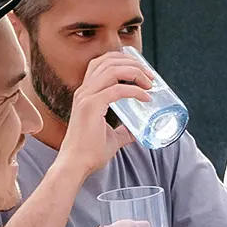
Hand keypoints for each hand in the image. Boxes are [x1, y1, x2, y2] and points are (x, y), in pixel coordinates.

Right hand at [56, 51, 153, 180]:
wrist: (76, 165)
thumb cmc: (89, 152)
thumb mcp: (111, 137)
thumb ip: (123, 131)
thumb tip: (137, 132)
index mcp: (86, 93)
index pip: (102, 63)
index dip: (123, 61)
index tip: (143, 72)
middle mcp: (84, 91)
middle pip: (108, 61)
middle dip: (133, 63)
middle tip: (151, 76)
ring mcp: (86, 97)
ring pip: (112, 70)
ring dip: (135, 72)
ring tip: (150, 83)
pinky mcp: (91, 107)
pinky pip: (117, 90)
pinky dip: (134, 91)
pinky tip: (146, 98)